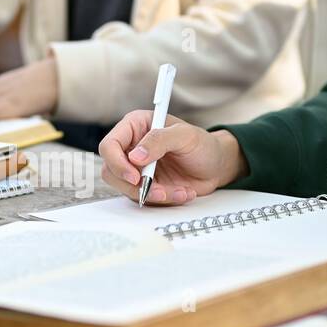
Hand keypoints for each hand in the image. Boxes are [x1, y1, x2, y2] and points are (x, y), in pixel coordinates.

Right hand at [98, 112, 248, 204]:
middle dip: (134, 185)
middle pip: (111, 171)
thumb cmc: (203, 145)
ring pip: (126, 189)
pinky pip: (143, 198)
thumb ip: (160, 140)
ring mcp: (137, 168)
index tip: (135, 176)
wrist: (216, 166)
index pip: (110, 145)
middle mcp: (132, 147)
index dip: (117, 163)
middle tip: (158, 190)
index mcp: (136, 127)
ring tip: (178, 191)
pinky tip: (182, 192)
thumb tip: (135, 156)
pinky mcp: (145, 185)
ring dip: (152, 195)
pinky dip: (164, 200)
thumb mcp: (185, 136)